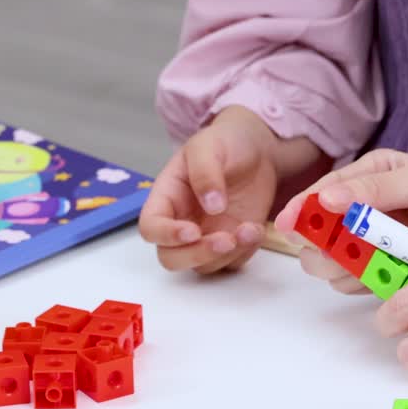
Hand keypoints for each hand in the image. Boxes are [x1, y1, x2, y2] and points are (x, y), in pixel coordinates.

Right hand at [139, 107, 278, 273]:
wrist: (256, 150)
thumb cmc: (224, 143)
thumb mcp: (208, 146)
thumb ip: (205, 173)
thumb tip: (211, 204)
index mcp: (166, 198)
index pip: (151, 228)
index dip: (166, 235)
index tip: (193, 231)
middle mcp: (182, 222)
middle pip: (172, 258)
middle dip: (197, 255)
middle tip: (226, 239)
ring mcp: (207, 236)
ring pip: (204, 265)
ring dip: (227, 254)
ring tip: (250, 229)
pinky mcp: (232, 243)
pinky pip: (233, 262)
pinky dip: (245, 253)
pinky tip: (255, 230)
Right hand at [273, 150, 407, 291]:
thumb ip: (377, 189)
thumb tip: (328, 198)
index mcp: (373, 175)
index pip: (324, 193)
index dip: (302, 210)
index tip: (286, 225)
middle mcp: (370, 209)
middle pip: (322, 233)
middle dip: (321, 246)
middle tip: (336, 255)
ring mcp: (381, 242)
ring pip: (337, 262)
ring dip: (342, 268)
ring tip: (364, 267)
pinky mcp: (393, 270)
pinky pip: (363, 283)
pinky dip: (364, 285)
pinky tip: (380, 280)